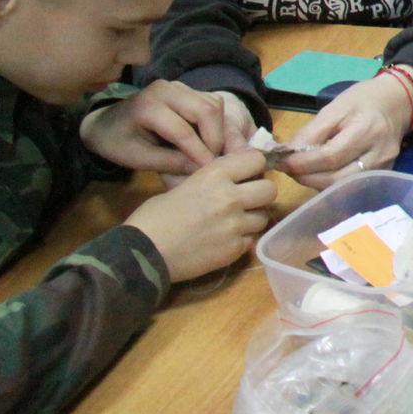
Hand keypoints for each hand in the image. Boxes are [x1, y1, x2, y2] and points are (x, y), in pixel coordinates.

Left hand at [80, 81, 256, 175]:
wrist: (106, 123)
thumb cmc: (117, 143)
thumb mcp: (138, 159)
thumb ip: (171, 163)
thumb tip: (202, 169)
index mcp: (148, 106)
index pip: (183, 131)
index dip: (200, 153)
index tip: (210, 171)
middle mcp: (166, 89)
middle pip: (206, 110)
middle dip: (214, 138)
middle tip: (212, 161)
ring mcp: (178, 86)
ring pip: (214, 105)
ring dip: (217, 130)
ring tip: (207, 152)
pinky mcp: (187, 89)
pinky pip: (212, 103)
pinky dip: (215, 123)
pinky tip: (204, 139)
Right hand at [124, 150, 276, 281]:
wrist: (142, 254)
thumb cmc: (154, 217)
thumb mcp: (183, 185)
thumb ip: (212, 180)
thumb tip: (234, 178)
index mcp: (215, 175)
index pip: (257, 160)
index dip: (253, 167)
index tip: (246, 175)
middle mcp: (230, 197)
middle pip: (270, 189)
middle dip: (260, 194)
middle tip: (246, 200)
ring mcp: (235, 225)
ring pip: (263, 216)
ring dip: (252, 218)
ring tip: (232, 222)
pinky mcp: (235, 249)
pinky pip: (251, 239)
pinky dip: (241, 239)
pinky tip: (222, 239)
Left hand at [281, 73, 412, 188]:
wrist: (397, 102)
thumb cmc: (363, 100)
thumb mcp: (335, 107)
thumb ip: (312, 132)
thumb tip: (288, 153)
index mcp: (367, 129)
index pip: (330, 155)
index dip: (302, 163)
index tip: (281, 162)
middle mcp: (380, 152)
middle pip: (337, 177)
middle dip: (307, 177)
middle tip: (289, 169)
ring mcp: (385, 166)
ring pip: (343, 186)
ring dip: (317, 182)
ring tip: (303, 171)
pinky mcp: (384, 173)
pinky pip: (352, 184)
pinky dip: (331, 183)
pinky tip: (321, 174)